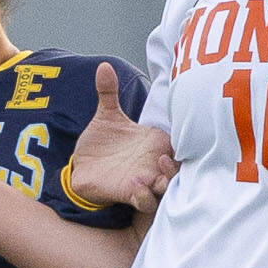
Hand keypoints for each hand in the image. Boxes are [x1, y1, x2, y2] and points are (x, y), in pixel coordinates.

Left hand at [69, 63, 176, 212]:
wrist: (81, 164)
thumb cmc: (101, 141)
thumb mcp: (106, 115)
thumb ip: (108, 92)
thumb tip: (103, 66)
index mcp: (155, 143)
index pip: (179, 145)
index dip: (186, 142)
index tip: (179, 138)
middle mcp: (153, 163)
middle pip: (178, 169)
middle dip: (176, 167)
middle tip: (165, 159)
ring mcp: (143, 180)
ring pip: (165, 188)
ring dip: (164, 183)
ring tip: (153, 174)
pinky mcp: (129, 194)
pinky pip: (144, 202)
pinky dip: (143, 196)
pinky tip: (136, 185)